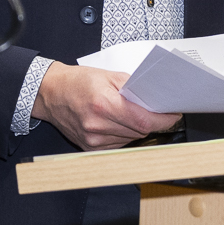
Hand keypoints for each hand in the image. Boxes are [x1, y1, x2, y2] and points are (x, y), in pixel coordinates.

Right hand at [31, 62, 180, 151]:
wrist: (51, 93)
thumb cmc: (78, 82)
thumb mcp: (109, 76)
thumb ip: (134, 88)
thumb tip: (156, 100)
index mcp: (103, 104)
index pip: (144, 121)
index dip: (163, 120)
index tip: (172, 115)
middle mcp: (97, 125)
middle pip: (140, 131)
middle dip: (149, 121)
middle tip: (150, 110)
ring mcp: (93, 140)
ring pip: (131, 140)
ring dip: (135, 129)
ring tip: (124, 114)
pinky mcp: (90, 148)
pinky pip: (119, 145)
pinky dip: (123, 135)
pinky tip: (114, 123)